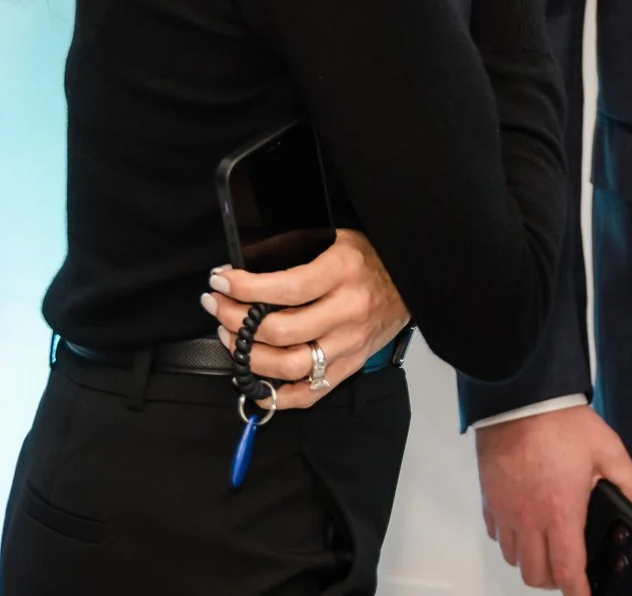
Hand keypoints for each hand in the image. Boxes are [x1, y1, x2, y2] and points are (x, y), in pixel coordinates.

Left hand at [198, 229, 407, 410]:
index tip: (219, 280)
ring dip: (250, 356)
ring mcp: (350, 344)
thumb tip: (244, 264)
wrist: (414, 281)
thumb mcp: (335, 238)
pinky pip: (310, 392)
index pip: (284, 289)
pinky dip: (278, 394)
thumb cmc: (369, 257)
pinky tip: (255, 381)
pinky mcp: (351, 366)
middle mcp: (347, 312)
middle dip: (236, 319)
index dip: (243, 288)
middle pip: (281, 330)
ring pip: (291, 365)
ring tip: (230, 337)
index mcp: (342, 273)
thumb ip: (294, 250)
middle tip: (217, 306)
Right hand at [475, 405, 631, 594]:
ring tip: (548, 548)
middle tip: (571, 571)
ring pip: (513, 559)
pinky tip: (525, 525)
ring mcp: (506, 510)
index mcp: (561, 512)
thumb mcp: (609, 451)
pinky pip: (497, 535)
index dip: (578, 592)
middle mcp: (530, 519)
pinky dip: (511, 540)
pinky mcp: (490, 498)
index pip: (567, 571)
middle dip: (555, 581)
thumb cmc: (560, 422)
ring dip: (532, 562)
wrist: (521, 397)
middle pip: (536, 574)